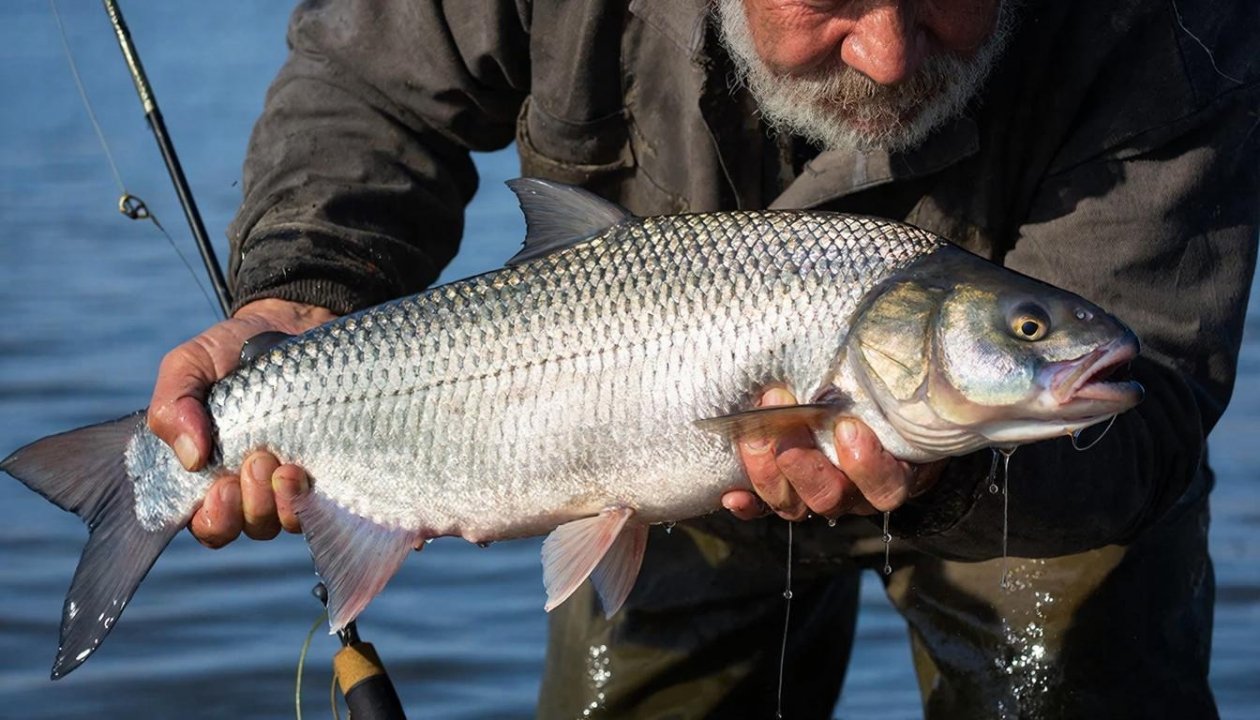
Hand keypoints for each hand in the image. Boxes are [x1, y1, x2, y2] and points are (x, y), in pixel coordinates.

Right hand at [146, 298, 335, 546]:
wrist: (293, 323)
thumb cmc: (233, 349)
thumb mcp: (189, 365)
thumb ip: (173, 405)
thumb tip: (191, 458)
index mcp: (212, 471)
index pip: (209, 523)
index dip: (214, 520)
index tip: (221, 487)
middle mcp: (253, 485)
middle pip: (250, 526)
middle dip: (251, 505)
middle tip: (257, 460)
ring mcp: (293, 479)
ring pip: (287, 520)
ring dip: (283, 502)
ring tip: (286, 466)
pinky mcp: (329, 468)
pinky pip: (325, 504)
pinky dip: (314, 497)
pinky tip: (309, 473)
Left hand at [723, 388, 946, 521]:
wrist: (883, 398)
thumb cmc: (886, 387)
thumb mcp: (895, 383)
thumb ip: (887, 371)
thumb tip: (886, 336)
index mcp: (892, 470)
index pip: (884, 486)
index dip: (867, 465)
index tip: (848, 426)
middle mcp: (854, 491)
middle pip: (830, 497)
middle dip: (804, 463)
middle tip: (786, 417)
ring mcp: (816, 493)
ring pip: (793, 505)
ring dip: (768, 470)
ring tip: (752, 433)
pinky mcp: (784, 492)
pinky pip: (763, 509)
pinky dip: (748, 503)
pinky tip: (732, 494)